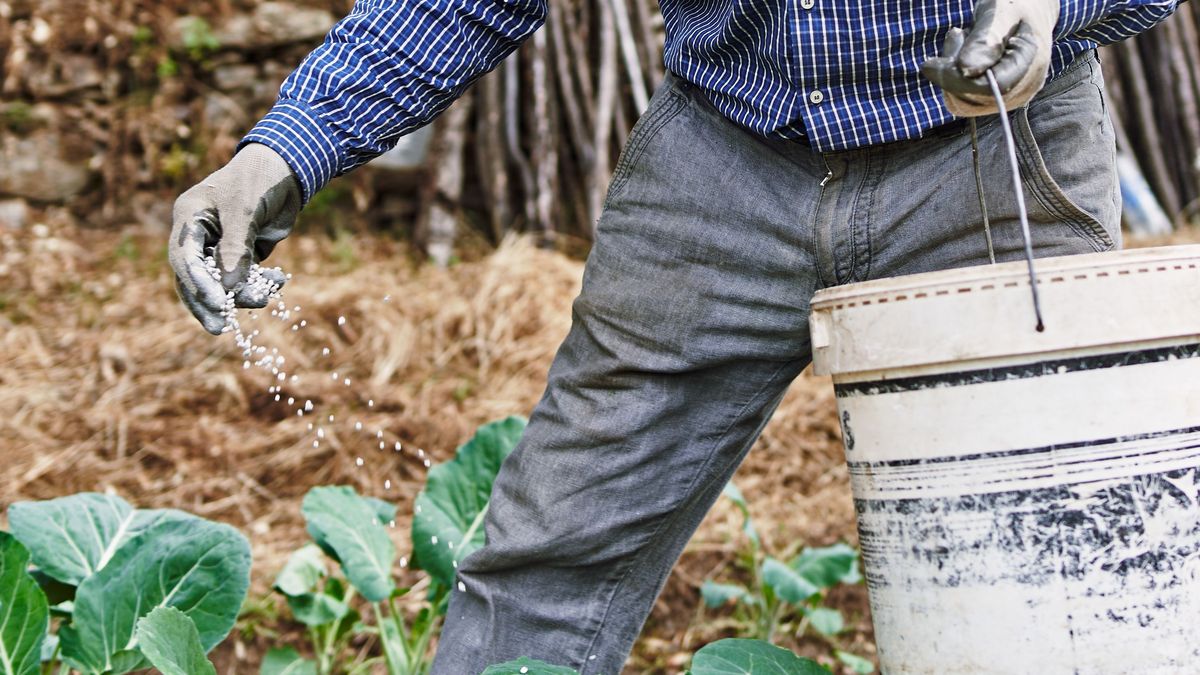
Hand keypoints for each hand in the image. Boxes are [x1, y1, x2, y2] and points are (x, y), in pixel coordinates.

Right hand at [168, 143, 299, 333]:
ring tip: (264, 298)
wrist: (287, 169)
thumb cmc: (259, 180)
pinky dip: (260, 283)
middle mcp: (199, 234)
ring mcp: (220, 245)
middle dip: (209, 303)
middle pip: (195, 277)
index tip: (216, 304)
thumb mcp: (245, 211)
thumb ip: (235, 249)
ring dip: (241, 294)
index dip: (197, 283)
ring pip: (222, 282)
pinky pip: (244, 277)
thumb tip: (226, 289)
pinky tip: (280, 281)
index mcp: (189, 217)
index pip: (184, 258)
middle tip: (220, 329)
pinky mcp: (242, 252)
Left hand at [921, 0, 1060, 116]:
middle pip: (973, 98)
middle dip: (951, 72)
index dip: (956, 79)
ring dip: (950, 73)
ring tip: (961, 36)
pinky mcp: (995, 98)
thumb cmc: (1016, 3)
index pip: (990, 87)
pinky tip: (961, 52)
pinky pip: (963, 98)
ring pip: (964, 101)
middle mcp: (1024, 88)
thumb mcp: (1000, 12)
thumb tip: (966, 70)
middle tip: (955, 34)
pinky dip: (952, 77)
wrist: (1028, 9)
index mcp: (1031, 64)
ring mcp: (1010, 97)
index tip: (928, 64)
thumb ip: (985, 41)